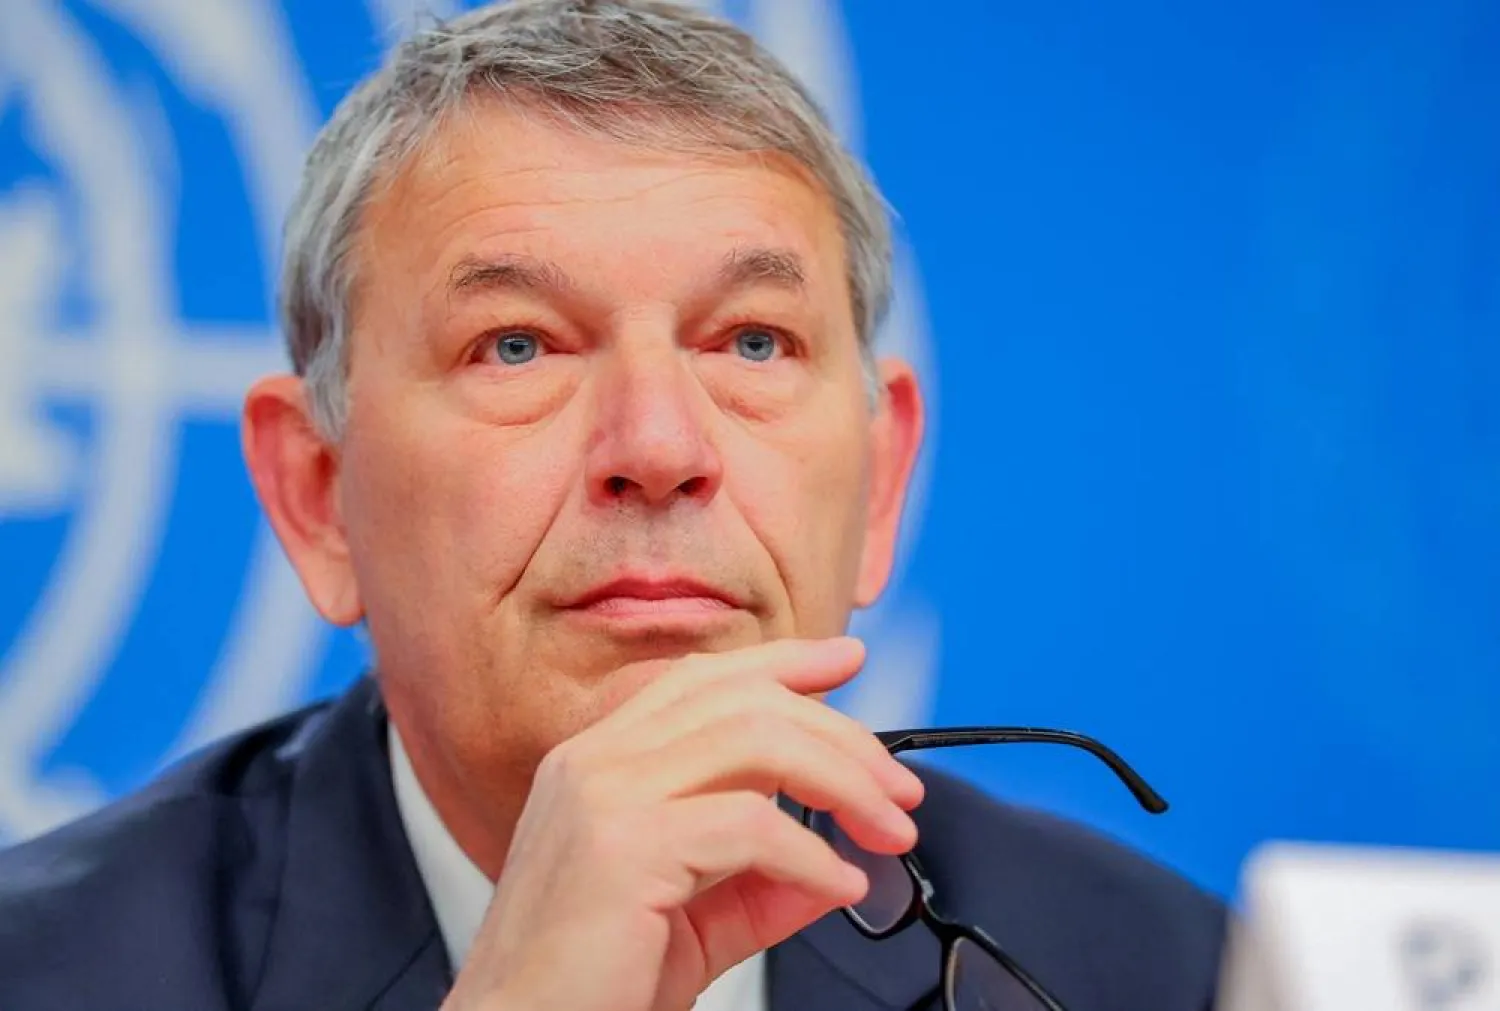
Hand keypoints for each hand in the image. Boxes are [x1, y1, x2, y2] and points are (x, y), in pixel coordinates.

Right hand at [440, 637, 924, 1010]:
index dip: (784, 661)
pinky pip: (748, 826)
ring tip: (889, 830)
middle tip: (902, 793)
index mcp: (599, 760)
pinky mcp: (622, 846)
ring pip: (755, 741)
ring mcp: (603, 794)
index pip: (703, 680)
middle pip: (745, 701)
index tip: (848, 661)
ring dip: (843, 782)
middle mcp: (595, 760)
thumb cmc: (588, 986)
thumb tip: (840, 866)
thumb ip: (760, 886)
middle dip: (843, 738)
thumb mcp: (693, 922)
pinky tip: (839, 885)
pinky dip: (811, 855)